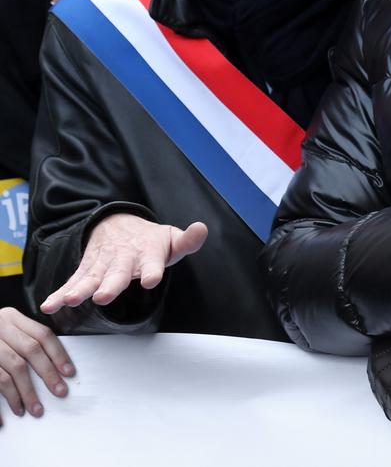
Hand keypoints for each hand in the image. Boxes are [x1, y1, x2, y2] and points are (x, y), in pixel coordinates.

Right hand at [0, 307, 73, 423]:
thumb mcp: (6, 330)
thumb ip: (25, 340)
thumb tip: (57, 367)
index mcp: (11, 318)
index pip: (42, 335)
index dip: (58, 354)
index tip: (69, 372)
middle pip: (30, 351)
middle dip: (47, 374)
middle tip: (60, 392)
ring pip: (13, 369)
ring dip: (25, 393)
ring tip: (35, 409)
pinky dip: (4, 400)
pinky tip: (8, 415)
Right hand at [40, 213, 207, 312]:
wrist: (119, 223)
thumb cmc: (151, 240)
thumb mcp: (172, 238)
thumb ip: (188, 240)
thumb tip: (202, 228)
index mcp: (147, 253)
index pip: (152, 264)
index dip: (152, 271)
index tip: (151, 280)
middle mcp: (124, 259)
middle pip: (117, 273)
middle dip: (111, 285)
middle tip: (104, 296)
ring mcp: (103, 264)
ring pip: (91, 278)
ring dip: (80, 289)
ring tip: (71, 300)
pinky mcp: (87, 269)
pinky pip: (73, 281)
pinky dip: (60, 292)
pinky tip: (50, 304)